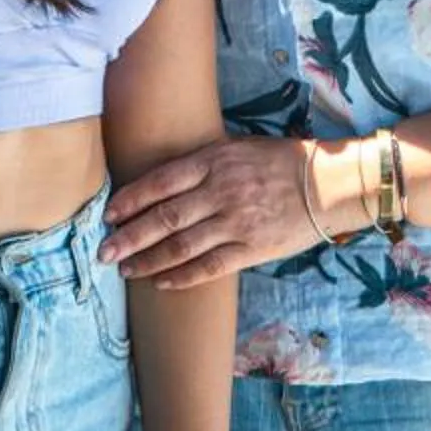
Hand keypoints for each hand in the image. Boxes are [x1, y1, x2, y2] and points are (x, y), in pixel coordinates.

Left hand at [101, 135, 317, 284]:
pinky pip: (209, 267)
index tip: (108, 215)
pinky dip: (181, 276)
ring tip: (126, 269)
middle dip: (129, 236)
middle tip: (104, 251)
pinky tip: (161, 282)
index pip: (160, 182)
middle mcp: (221, 192)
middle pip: (164, 218)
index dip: (130, 200)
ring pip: (181, 246)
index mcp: (213, 161)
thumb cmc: (278, 161)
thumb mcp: (236, 148)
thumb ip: (201, 163)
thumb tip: (159, 181)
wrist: (326, 183)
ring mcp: (236, 222)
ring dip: (148, 260)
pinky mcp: (252, 249)